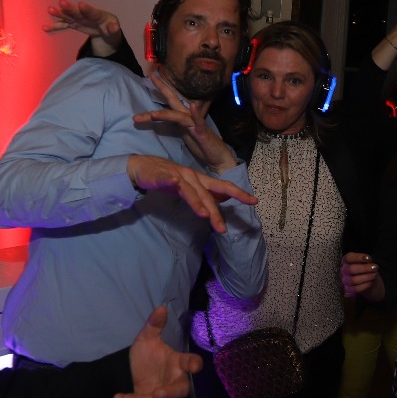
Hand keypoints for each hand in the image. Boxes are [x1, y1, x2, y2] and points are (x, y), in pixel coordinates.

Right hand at [46, 0, 123, 57]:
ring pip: (68, 16)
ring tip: (50, 10)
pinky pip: (63, 25)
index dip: (87, 9)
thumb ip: (114, 29)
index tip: (81, 4)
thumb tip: (114, 28)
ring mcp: (79, 19)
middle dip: (70, 8)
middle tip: (61, 2)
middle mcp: (86, 15)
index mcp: (99, 16)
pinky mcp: (74, 24)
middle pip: (78, 11)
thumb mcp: (115, 32)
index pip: (93, 12)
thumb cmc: (111, 29)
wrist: (105, 30)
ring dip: (59, 13)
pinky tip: (45, 27)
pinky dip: (55, 27)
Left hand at [116, 306, 202, 397]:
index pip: (192, 363)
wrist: (134, 374)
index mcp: (179, 364)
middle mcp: (176, 383)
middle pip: (180, 391)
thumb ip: (154, 326)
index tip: (194, 366)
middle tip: (158, 394)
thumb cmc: (147, 357)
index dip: (194, 365)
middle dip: (170, 394)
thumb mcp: (147, 340)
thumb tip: (160, 307)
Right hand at [126, 154, 256, 234]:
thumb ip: (205, 194)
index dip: (239, 193)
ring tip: (204, 215)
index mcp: (199, 180)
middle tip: (222, 230)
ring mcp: (176, 175)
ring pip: (189, 190)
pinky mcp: (161, 175)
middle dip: (216, 212)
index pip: (222, 187)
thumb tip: (223, 200)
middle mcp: (191, 177)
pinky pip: (166, 179)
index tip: (255, 201)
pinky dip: (170, 181)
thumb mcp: (189, 187)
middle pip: (207, 194)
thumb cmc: (166, 178)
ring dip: (196, 202)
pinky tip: (173, 183)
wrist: (141, 167)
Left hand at [132, 67, 238, 171]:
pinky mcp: (203, 133)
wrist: (219, 158)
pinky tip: (193, 107)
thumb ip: (178, 126)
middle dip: (162, 88)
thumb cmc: (203, 147)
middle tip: (151, 75)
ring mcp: (196, 124)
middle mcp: (189, 118)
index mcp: (183, 118)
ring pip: (178, 115)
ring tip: (151, 115)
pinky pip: (199, 122)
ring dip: (164, 115)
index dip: (161, 90)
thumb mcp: (186, 135)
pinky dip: (196, 114)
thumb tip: (167, 119)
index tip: (151, 77)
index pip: (170, 102)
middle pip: (173, 101)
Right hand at [339, 252, 383, 302]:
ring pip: (352, 280)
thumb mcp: (366, 262)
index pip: (349, 257)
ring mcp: (343, 281)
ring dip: (366, 277)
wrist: (368, 282)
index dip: (358, 258)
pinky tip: (371, 282)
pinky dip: (364, 285)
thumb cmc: (366, 269)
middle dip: (364, 268)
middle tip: (375, 267)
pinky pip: (355, 289)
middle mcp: (342, 270)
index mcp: (346, 260)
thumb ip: (366, 260)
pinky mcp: (347, 291)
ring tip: (374, 275)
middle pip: (350, 269)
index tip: (368, 259)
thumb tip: (368, 259)